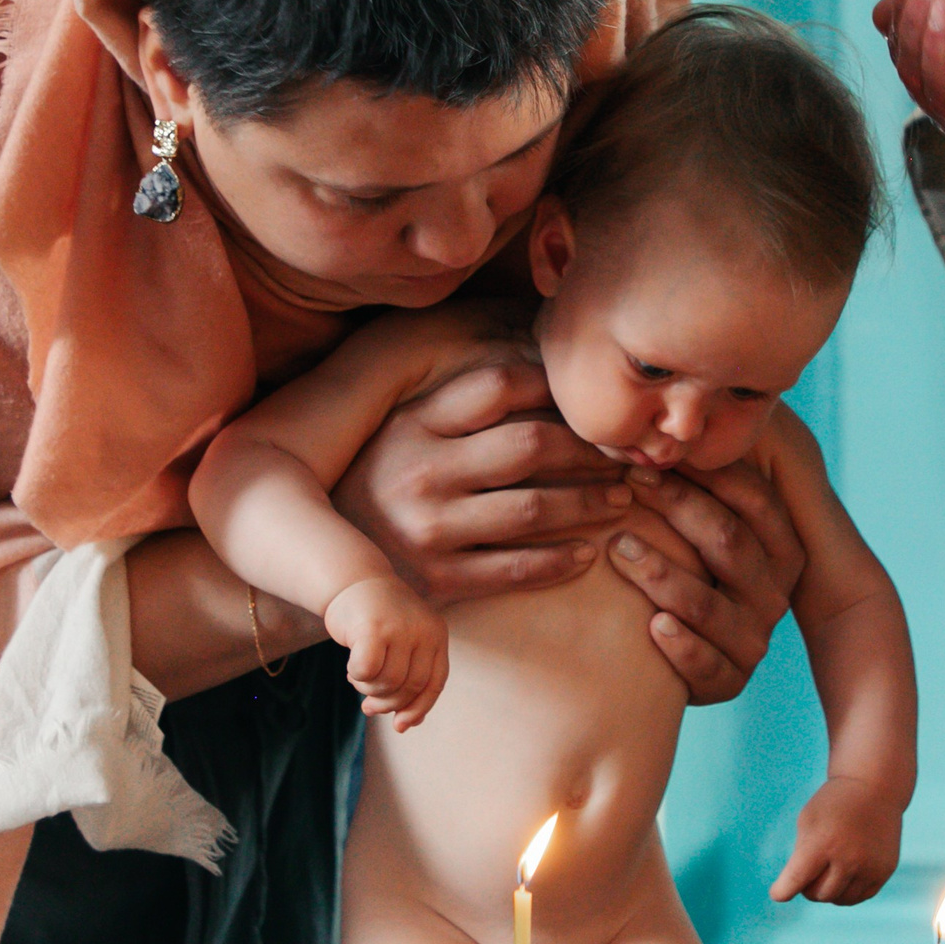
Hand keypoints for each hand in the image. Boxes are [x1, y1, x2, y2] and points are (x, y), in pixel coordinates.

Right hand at [324, 576, 448, 731]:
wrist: (352, 581)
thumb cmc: (378, 619)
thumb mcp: (404, 643)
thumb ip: (409, 677)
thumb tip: (406, 724)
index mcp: (437, 634)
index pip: (435, 683)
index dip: (419, 709)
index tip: (401, 725)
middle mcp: (423, 630)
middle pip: (410, 687)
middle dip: (388, 703)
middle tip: (369, 705)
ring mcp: (399, 628)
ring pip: (388, 682)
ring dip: (368, 689)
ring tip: (358, 677)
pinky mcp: (373, 628)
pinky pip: (367, 671)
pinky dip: (357, 677)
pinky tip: (351, 668)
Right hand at [334, 360, 630, 604]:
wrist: (321, 567)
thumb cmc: (377, 486)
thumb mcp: (398, 434)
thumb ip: (454, 405)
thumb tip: (541, 363)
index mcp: (411, 424)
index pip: (497, 386)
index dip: (555, 386)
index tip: (591, 398)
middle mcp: (419, 472)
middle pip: (529, 446)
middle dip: (589, 449)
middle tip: (624, 454)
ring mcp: (428, 529)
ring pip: (533, 509)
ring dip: (590, 502)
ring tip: (622, 497)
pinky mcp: (437, 580)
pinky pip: (516, 568)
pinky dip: (561, 560)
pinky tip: (587, 552)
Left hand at [608, 460, 805, 705]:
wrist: (681, 657)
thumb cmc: (686, 566)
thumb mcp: (703, 523)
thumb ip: (704, 478)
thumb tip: (682, 410)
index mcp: (780, 547)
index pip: (754, 500)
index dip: (703, 474)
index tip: (650, 454)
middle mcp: (774, 592)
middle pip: (729, 542)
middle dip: (677, 508)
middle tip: (623, 485)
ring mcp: (753, 640)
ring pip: (711, 604)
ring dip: (663, 573)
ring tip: (618, 547)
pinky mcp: (728, 683)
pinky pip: (707, 666)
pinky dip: (680, 646)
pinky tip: (650, 627)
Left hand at [769, 776, 903, 905]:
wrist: (874, 789)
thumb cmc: (833, 805)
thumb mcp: (807, 821)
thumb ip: (800, 857)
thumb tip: (797, 891)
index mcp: (822, 843)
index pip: (797, 880)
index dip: (783, 891)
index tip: (777, 893)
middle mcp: (848, 859)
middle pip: (817, 894)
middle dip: (808, 887)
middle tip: (810, 871)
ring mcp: (869, 868)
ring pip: (839, 899)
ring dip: (829, 891)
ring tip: (827, 870)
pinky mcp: (884, 872)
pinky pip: (858, 897)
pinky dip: (847, 891)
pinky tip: (844, 874)